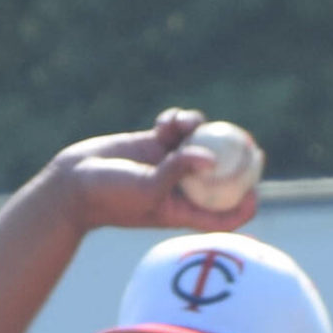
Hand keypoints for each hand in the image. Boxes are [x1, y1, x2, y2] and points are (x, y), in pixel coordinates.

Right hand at [45, 109, 259, 234]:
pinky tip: (167, 121)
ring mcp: (170, 163)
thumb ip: (178, 172)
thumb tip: (212, 157)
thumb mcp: (147, 189)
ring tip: (182, 125)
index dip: (245, 202)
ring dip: (199, 129)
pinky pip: (180, 126)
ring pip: (202, 142)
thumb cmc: (111, 195)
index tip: (256, 186)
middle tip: (251, 144)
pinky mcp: (157, 142)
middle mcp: (181, 188)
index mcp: (183, 211)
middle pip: (222, 176)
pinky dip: (178, 119)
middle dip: (237, 159)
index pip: (223, 213)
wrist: (76, 180)